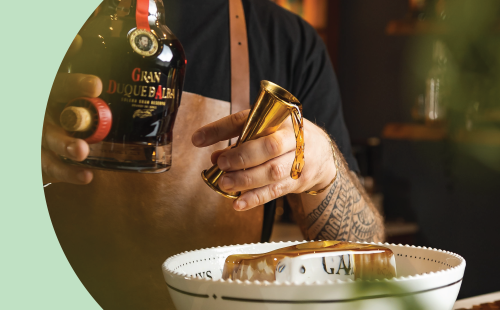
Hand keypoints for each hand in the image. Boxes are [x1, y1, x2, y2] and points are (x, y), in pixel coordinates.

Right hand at [42, 36, 101, 184]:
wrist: (39, 128)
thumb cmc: (53, 100)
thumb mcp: (57, 83)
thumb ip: (64, 59)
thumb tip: (77, 39)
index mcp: (48, 94)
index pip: (58, 87)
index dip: (75, 86)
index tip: (96, 86)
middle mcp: (40, 115)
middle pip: (47, 123)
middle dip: (65, 129)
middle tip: (84, 135)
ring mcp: (37, 138)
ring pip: (47, 146)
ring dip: (64, 150)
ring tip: (82, 153)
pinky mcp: (39, 159)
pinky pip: (50, 168)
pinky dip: (67, 173)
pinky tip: (86, 176)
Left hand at [192, 110, 335, 210]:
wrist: (323, 155)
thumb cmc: (287, 138)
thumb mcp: (267, 128)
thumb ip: (240, 138)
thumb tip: (213, 155)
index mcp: (280, 118)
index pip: (248, 119)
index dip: (221, 129)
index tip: (197, 139)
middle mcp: (293, 137)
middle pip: (269, 147)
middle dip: (241, 156)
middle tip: (221, 164)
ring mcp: (298, 160)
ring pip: (272, 171)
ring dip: (246, 179)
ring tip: (225, 184)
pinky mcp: (298, 181)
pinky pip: (275, 191)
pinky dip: (256, 198)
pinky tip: (239, 204)